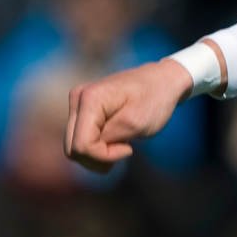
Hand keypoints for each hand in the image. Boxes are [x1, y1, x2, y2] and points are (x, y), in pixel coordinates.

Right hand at [65, 60, 192, 173]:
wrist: (164, 80)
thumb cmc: (155, 98)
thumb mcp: (136, 123)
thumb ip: (108, 139)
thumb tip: (85, 149)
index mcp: (89, 99)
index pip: (82, 145)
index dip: (104, 155)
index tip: (129, 148)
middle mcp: (77, 99)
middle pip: (72, 148)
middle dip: (99, 157)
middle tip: (126, 148)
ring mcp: (78, 104)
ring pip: (74, 147)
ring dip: (98, 154)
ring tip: (122, 144)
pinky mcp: (83, 111)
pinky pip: (81, 140)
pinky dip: (97, 147)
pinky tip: (116, 141)